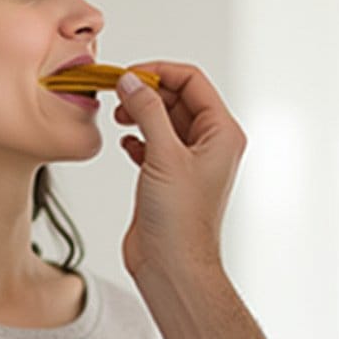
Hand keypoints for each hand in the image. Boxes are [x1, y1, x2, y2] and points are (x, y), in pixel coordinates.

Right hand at [114, 63, 246, 282]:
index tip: (129, 75)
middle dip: (146, 91)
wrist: (172, 266)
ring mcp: (189, 161)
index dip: (159, 72)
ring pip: (163, 119)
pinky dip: (137, 136)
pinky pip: (153, 141)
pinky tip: (126, 144)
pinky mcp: (169, 176)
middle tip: (117, 93)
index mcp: (222, 133)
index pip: (192, 81)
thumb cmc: (180, 222)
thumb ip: (148, 111)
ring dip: (139, 112)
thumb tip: (132, 80)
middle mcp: (210, 144)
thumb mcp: (164, 155)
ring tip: (119, 118)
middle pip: (177, 97)